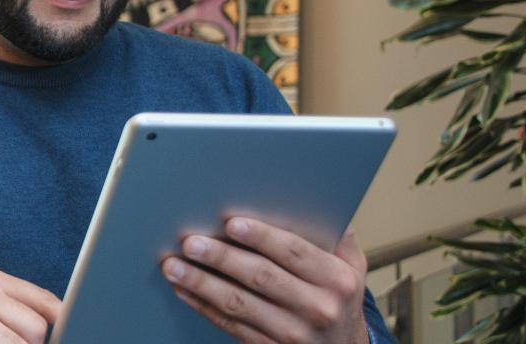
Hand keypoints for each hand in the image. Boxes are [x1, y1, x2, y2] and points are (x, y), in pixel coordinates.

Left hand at [162, 218, 368, 343]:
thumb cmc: (339, 298)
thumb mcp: (351, 265)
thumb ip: (334, 233)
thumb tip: (309, 196)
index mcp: (336, 280)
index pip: (295, 252)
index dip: (263, 237)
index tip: (232, 223)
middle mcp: (316, 307)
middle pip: (261, 277)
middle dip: (221, 258)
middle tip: (190, 242)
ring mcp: (292, 331)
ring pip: (238, 303)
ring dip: (201, 283)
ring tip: (174, 266)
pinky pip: (230, 324)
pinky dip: (203, 306)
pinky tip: (184, 290)